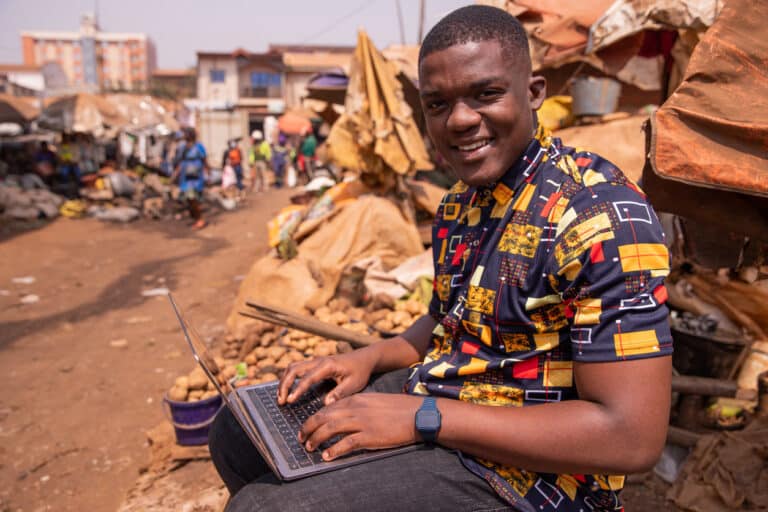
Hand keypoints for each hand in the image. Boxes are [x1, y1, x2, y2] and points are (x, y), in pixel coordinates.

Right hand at [277, 349, 376, 405]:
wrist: (364, 358)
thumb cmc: (360, 371)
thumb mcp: (354, 384)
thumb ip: (340, 393)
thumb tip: (326, 404)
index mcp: (327, 365)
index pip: (307, 378)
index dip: (297, 389)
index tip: (289, 400)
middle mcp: (318, 360)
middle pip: (294, 369)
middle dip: (284, 384)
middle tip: (281, 401)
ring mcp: (315, 360)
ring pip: (293, 367)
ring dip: (284, 380)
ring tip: (281, 397)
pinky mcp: (314, 363)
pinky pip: (297, 367)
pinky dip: (289, 377)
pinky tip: (287, 389)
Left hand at [299, 393, 422, 460]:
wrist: (417, 414)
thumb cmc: (398, 408)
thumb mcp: (374, 401)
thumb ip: (357, 407)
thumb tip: (343, 417)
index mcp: (356, 399)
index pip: (327, 407)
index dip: (314, 418)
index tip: (307, 426)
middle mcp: (355, 408)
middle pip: (324, 417)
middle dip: (309, 427)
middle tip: (301, 437)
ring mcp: (362, 422)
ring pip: (330, 429)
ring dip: (316, 438)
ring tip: (309, 447)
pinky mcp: (369, 436)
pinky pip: (346, 443)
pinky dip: (334, 450)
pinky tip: (327, 456)